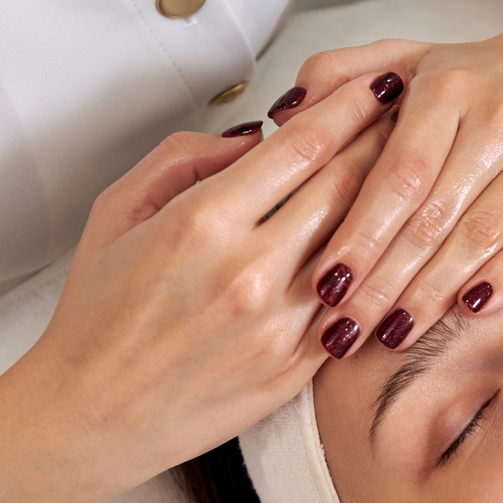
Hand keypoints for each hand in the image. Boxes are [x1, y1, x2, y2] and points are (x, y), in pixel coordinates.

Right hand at [19, 78, 398, 498]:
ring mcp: (278, 326)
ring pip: (364, 248)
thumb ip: (185, 157)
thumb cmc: (97, 314)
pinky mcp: (295, 372)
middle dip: (386, 143)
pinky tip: (393, 249)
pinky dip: (380, 273)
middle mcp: (247, 271)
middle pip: (350, 187)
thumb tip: (254, 135)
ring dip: (393, 207)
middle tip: (411, 119)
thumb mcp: (116, 211)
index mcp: (202, 222)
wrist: (89, 417)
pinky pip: (355, 308)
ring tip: (413, 178)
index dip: (352, 106)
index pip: (305, 146)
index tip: (378, 85)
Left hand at [272, 28, 502, 358]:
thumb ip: (341, 76)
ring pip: (483, 235)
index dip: (360, 236)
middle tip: (344, 332)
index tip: (325, 287)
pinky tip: (468, 311)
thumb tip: (282, 114)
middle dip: (384, 282)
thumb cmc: (479, 74)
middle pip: (434, 215)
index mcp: (449, 85)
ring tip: (391, 335)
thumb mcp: (408, 58)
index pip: (397, 175)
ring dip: (434, 293)